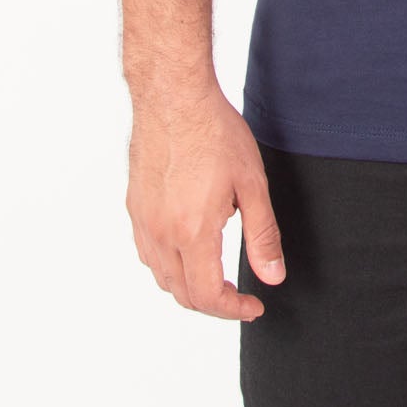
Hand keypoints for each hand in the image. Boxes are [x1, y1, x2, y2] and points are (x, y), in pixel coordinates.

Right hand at [126, 84, 284, 319]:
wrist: (173, 96)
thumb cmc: (214, 132)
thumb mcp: (252, 184)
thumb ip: (262, 235)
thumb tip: (272, 276)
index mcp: (193, 232)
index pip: (208, 295)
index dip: (234, 310)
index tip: (253, 306)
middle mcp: (161, 233)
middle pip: (182, 294)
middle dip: (214, 304)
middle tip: (239, 297)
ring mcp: (143, 220)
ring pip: (161, 277)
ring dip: (189, 287)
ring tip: (215, 276)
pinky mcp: (134, 205)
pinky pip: (147, 253)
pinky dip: (168, 266)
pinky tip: (186, 249)